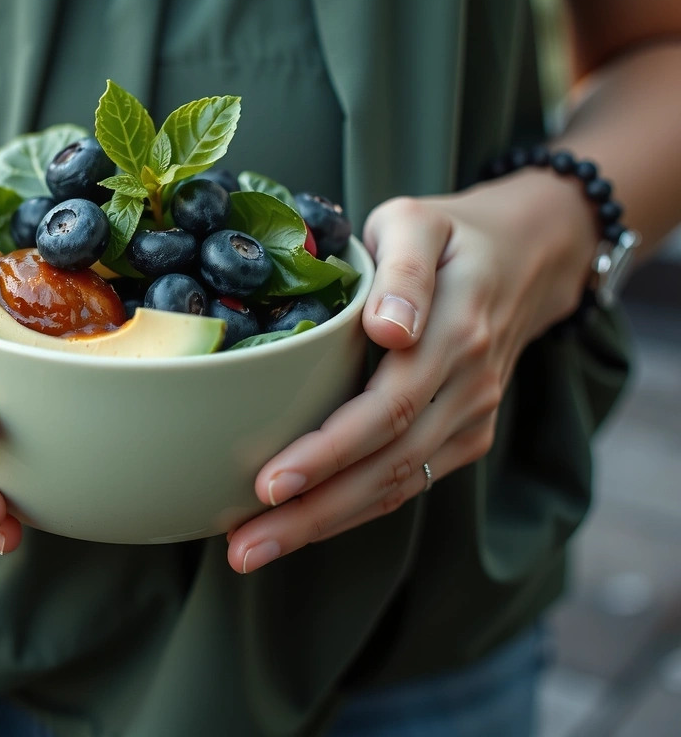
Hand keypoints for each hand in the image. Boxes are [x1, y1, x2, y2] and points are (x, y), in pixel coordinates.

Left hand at [226, 170, 599, 572]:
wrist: (526, 255)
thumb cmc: (449, 233)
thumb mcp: (419, 220)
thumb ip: (404, 268)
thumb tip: (391, 328)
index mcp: (455, 333)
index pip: (387, 409)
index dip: (328, 452)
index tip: (269, 483)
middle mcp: (468, 386)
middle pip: (386, 466)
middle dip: (311, 513)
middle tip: (242, 547)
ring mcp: (471, 417)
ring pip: (396, 486)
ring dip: (324, 525)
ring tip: (254, 549)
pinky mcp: (465, 436)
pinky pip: (407, 482)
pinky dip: (352, 511)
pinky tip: (299, 527)